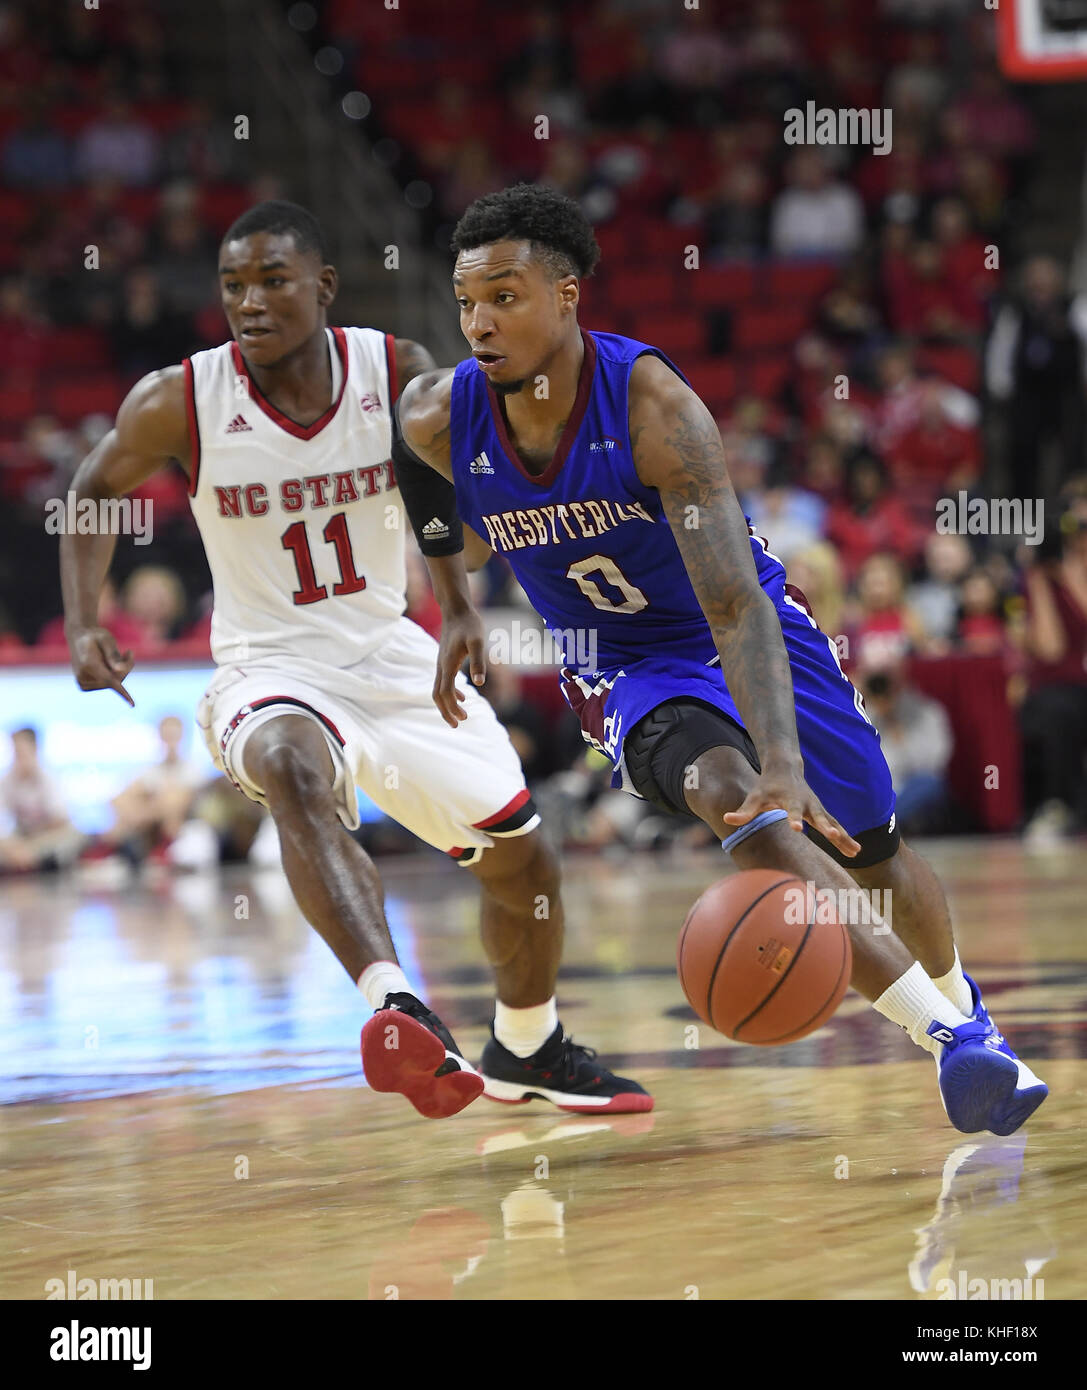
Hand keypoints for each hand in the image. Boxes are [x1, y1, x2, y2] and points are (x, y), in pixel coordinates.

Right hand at [69, 626, 134, 705]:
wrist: (79, 638)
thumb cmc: (96, 636)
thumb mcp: (107, 639)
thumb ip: (113, 655)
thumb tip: (121, 670)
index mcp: (88, 664)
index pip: (109, 680)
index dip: (122, 692)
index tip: (133, 705)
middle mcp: (83, 676)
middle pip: (115, 680)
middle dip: (126, 668)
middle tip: (129, 653)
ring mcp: (83, 683)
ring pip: (113, 683)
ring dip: (120, 671)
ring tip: (116, 656)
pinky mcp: (84, 687)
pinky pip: (107, 685)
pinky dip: (112, 676)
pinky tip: (108, 664)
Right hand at [433, 607, 485, 726]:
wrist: (456, 609)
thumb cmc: (469, 624)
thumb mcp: (477, 642)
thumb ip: (478, 662)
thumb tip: (480, 683)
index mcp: (447, 664)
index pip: (445, 693)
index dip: (451, 708)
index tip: (462, 719)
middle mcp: (441, 666)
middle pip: (437, 695)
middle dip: (446, 711)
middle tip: (458, 725)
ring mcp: (441, 663)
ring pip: (438, 690)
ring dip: (448, 704)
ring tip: (461, 716)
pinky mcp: (444, 660)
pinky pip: (444, 681)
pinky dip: (451, 693)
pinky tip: (463, 697)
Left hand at [722, 767, 860, 857]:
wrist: (785, 767)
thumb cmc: (767, 786)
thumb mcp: (755, 797)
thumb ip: (744, 810)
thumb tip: (727, 818)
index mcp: (791, 800)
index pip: (792, 811)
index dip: (794, 819)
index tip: (797, 828)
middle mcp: (808, 804)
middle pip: (819, 817)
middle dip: (827, 827)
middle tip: (834, 836)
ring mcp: (817, 808)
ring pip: (833, 823)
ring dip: (844, 837)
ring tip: (855, 851)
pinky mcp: (822, 812)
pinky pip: (836, 825)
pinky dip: (846, 837)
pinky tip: (855, 850)